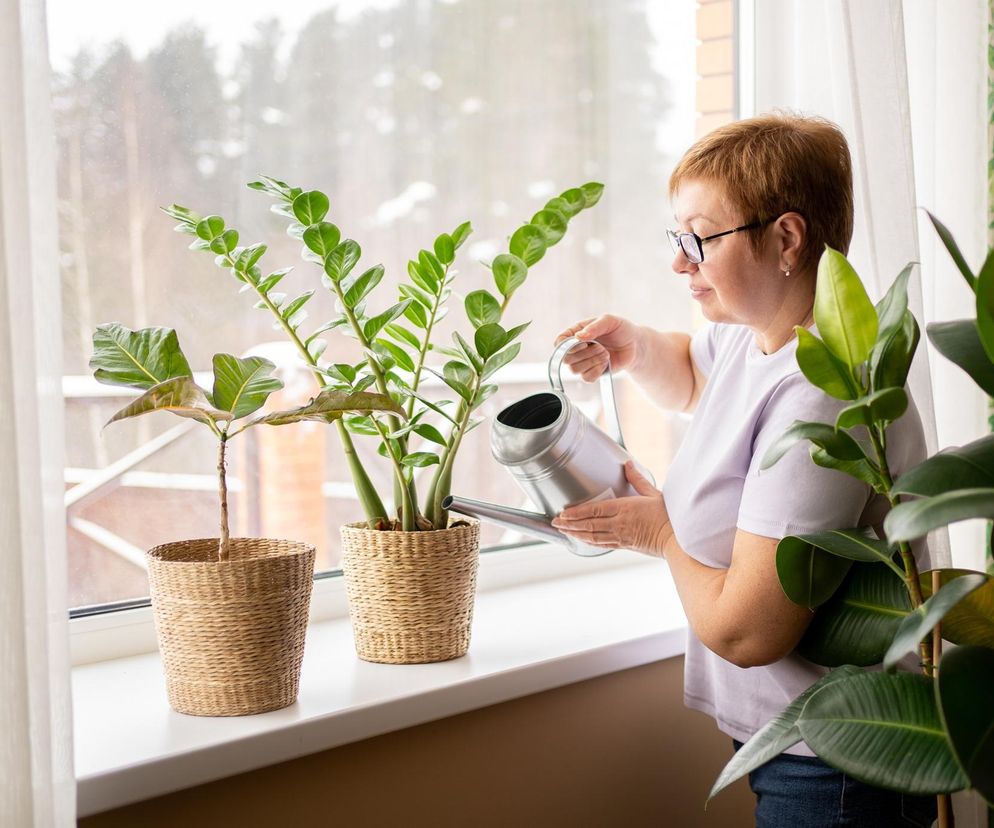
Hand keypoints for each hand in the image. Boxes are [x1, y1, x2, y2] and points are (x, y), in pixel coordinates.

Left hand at [550, 462, 670, 555]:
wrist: (677, 541)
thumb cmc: (668, 516)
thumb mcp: (653, 493)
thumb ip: (637, 479)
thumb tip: (627, 464)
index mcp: (625, 508)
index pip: (594, 510)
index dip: (576, 512)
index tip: (563, 512)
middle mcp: (619, 523)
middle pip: (589, 524)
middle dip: (570, 523)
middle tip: (556, 522)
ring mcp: (621, 536)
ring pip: (592, 536)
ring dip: (575, 533)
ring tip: (563, 530)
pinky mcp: (625, 545)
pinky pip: (602, 544)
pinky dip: (589, 541)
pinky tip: (581, 539)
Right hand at [555, 314, 641, 380]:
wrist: (635, 344)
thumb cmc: (621, 329)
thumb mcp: (609, 321)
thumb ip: (594, 327)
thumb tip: (578, 337)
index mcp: (576, 332)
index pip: (560, 341)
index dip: (567, 345)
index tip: (584, 342)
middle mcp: (576, 348)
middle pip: (565, 359)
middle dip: (585, 354)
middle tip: (600, 347)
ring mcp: (583, 362)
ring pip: (574, 370)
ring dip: (592, 362)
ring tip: (605, 354)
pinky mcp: (592, 373)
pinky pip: (586, 378)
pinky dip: (597, 371)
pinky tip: (606, 363)